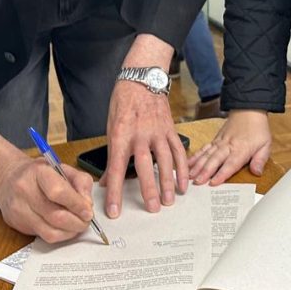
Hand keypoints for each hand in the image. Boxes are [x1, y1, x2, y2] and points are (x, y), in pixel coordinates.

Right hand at [0, 128, 94, 242]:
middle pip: (55, 216)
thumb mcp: (62, 167)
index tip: (88, 211)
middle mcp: (25, 191)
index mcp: (38, 172)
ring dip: (70, 232)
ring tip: (77, 225)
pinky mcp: (17, 224)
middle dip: (77, 222)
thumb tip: (87, 203)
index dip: (77, 204)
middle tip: (86, 221)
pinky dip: (60, 235)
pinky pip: (43, 237)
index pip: (59, 192)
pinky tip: (64, 228)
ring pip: (50, 232)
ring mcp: (19, 210)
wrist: (8, 179)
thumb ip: (80, 182)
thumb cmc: (38, 174)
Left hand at [104, 78, 187, 217]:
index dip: (115, 192)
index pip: (115, 168)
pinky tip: (183, 184)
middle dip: (148, 190)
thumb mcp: (110, 126)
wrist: (142, 78)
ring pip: (165, 161)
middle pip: (144, 167)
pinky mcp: (170, 130)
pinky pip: (178, 152)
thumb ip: (111, 154)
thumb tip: (106, 180)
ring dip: (168, 183)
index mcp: (120, 135)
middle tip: (151, 209)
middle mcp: (140, 135)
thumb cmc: (123, 101)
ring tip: (168, 201)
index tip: (115, 211)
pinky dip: (182, 169)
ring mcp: (158, 132)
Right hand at [188, 110, 270, 185]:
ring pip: (207, 154)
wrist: (249, 109)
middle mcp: (228, 146)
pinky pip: (205, 148)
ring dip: (198, 165)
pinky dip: (196, 155)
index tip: (213, 182)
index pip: (231, 164)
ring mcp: (220, 142)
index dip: (222, 174)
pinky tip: (189, 163)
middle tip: (196, 182)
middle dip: (205, 171)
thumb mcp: (266, 144)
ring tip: (189, 175)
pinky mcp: (216, 139)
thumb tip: (257, 172)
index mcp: (241, 149)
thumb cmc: (258, 128)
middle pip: (215, 160)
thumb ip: (260, 159)